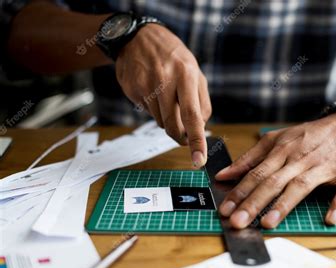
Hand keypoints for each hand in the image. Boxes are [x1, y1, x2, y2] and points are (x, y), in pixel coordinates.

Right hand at [115, 24, 210, 166]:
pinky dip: (153, 109)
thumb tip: (200, 129)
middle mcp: (164, 80)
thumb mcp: (196, 73)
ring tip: (166, 97)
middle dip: (180, 135)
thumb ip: (202, 102)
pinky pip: (147, 113)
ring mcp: (146, 85)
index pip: (193, 116)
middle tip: (185, 134)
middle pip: (173, 125)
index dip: (197, 141)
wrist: (138, 37)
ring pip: (160, 122)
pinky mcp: (132, 90)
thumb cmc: (174, 58)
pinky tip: (153, 92)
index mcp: (186, 75)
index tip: (199, 161)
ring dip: (167, 118)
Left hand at [215, 113, 335, 228]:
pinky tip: (329, 219)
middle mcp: (300, 158)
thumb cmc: (310, 136)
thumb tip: (223, 175)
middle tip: (237, 221)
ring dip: (284, 204)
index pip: (256, 173)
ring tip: (267, 223)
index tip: (225, 209)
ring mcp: (324, 167)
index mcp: (282, 150)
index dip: (239, 191)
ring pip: (301, 185)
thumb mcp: (278, 139)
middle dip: (253, 202)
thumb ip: (251, 158)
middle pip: (273, 181)